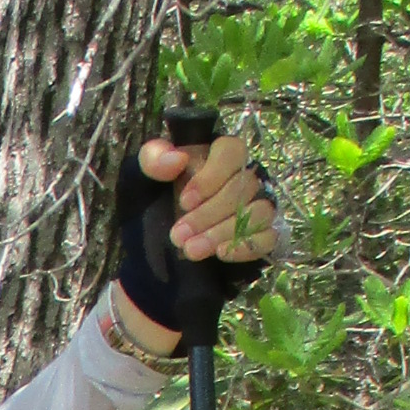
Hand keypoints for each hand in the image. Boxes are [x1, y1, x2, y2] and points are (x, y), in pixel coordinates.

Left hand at [110, 127, 279, 354]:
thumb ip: (152, 161)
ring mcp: (256, 207)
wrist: (156, 258)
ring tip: (191, 251)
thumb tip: (177, 158)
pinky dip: (246, 246)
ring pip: (258, 212)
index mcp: (216, 157)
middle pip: (243, 186)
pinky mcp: (262, 236)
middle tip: (178, 235)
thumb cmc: (152, 211)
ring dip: (223, 232)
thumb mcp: (140, 182)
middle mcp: (242, 178)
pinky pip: (269, 237)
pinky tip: (220, 254)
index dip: (211, 176)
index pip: (232, 150)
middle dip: (208, 214)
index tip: (185, 201)